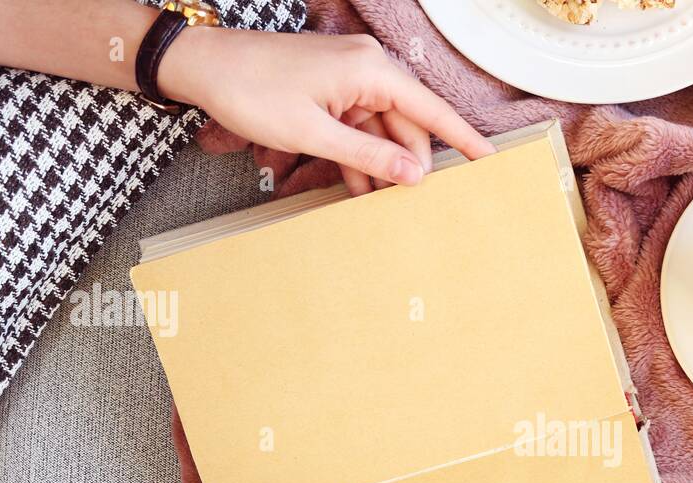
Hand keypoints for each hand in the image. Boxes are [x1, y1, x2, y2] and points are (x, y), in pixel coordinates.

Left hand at [160, 28, 494, 192]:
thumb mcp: (315, 133)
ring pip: (383, 130)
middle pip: (408, 124)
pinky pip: (358, 128)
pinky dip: (359, 156)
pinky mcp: (331, 90)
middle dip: (410, 164)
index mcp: (371, 70)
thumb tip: (413, 174)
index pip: (432, 110)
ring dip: (382, 165)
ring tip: (382, 204)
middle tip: (414, 204)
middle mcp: (367, 68)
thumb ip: (370, 155)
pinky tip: (359, 188)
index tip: (489, 160)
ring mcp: (349, 79)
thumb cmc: (252, 90)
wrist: (203, 67)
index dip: (463, 139)